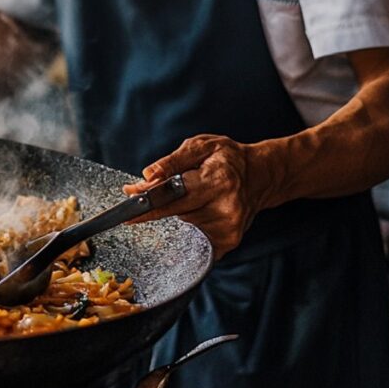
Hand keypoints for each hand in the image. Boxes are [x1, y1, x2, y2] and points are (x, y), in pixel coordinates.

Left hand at [122, 134, 274, 258]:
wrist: (261, 175)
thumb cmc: (228, 158)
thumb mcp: (201, 146)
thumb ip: (172, 161)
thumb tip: (147, 176)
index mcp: (217, 182)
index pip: (174, 196)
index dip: (148, 202)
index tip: (127, 208)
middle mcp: (225, 208)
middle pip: (175, 212)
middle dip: (153, 205)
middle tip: (139, 194)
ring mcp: (228, 229)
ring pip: (183, 223)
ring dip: (178, 210)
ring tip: (191, 194)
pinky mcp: (229, 241)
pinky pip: (195, 238)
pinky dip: (189, 224)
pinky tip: (199, 210)